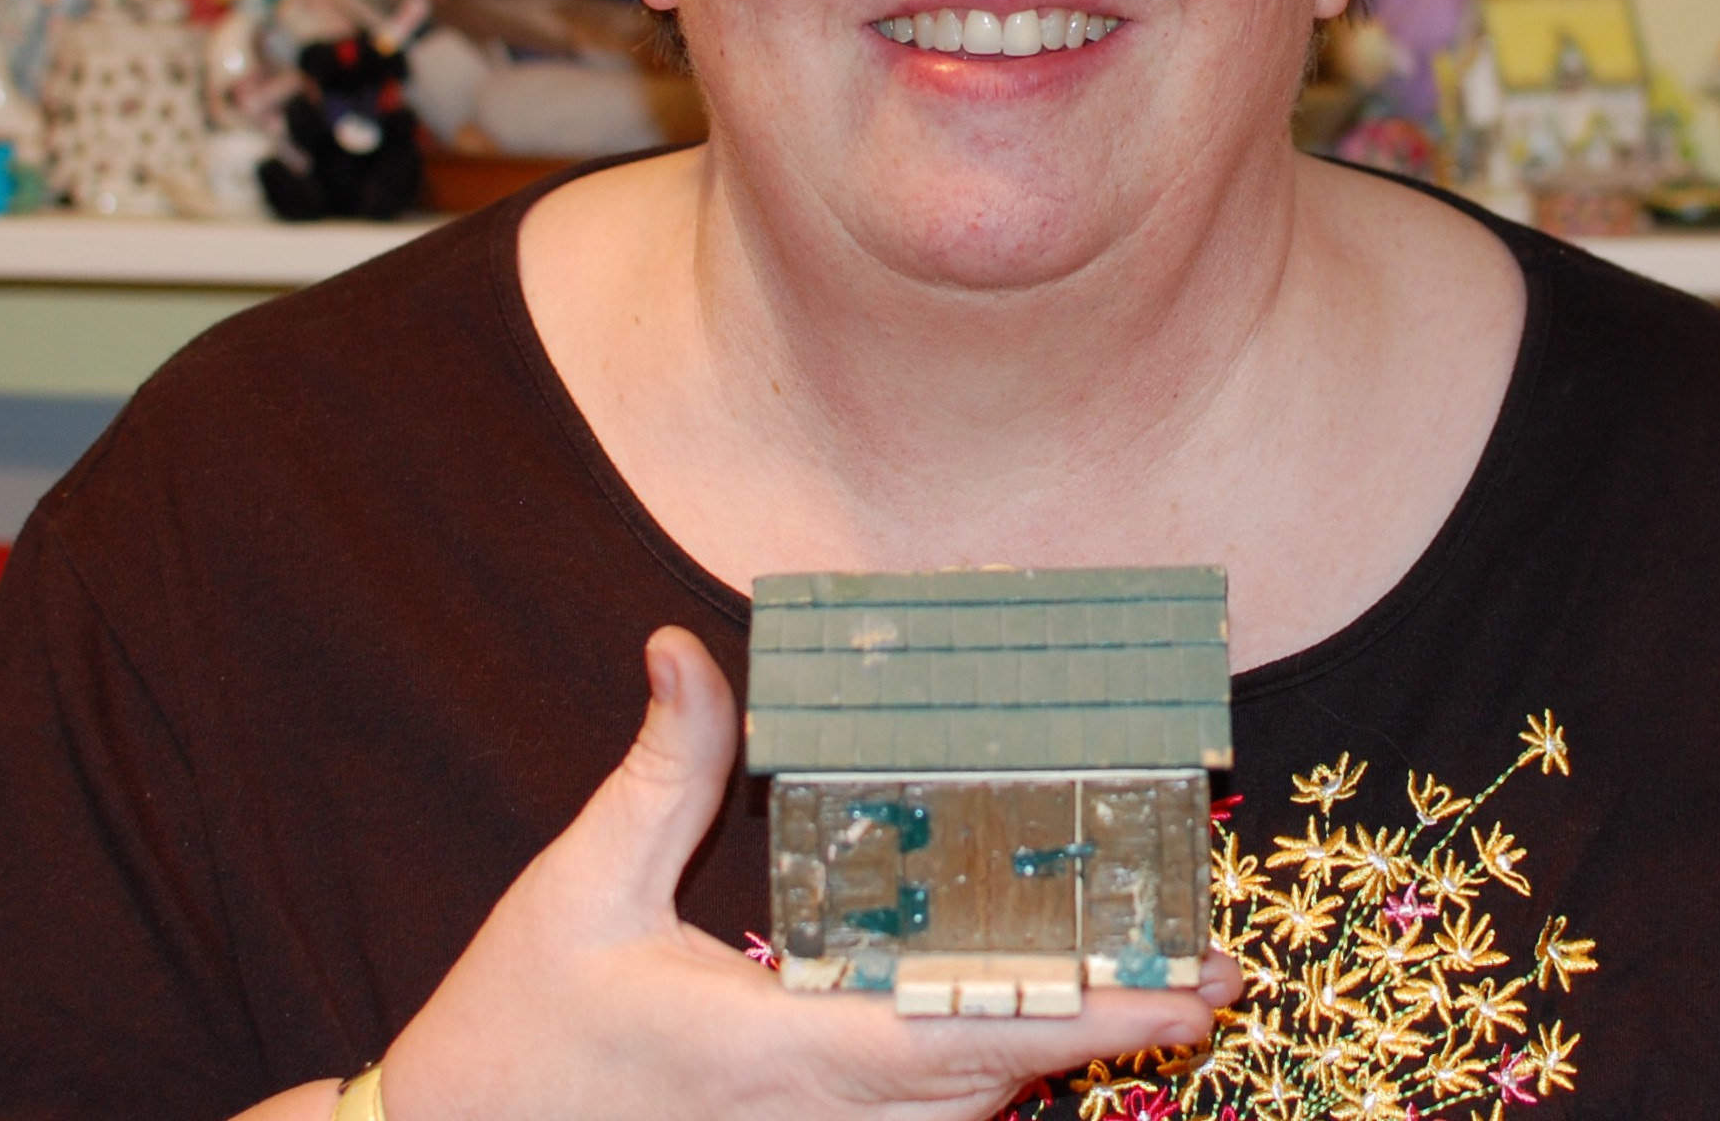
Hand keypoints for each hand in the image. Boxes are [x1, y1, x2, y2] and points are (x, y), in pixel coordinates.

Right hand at [375, 627, 1235, 1120]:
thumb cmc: (512, 1030)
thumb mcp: (580, 885)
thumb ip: (661, 772)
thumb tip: (681, 646)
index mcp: (780, 1048)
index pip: (969, 1036)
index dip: (1090, 1015)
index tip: (1190, 988)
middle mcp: (815, 1115)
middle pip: (994, 1084)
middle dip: (1107, 1032)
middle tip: (1208, 976)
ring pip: (961, 1118)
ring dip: (1049, 1061)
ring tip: (1150, 999)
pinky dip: (976, 1087)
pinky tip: (1015, 1040)